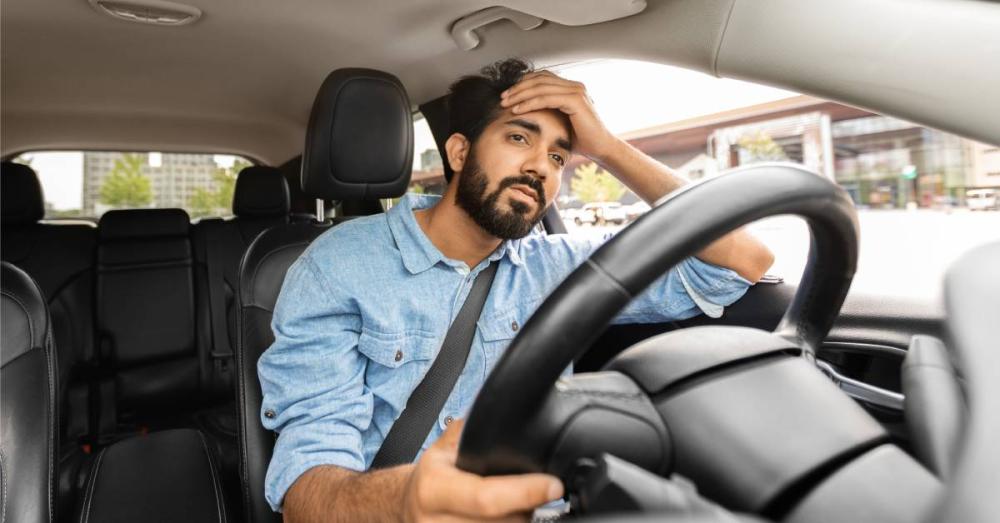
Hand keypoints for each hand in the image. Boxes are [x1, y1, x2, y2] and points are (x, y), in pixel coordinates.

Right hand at [403, 419, 563, 521]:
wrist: (403, 506)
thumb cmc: (431, 475)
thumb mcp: (445, 448)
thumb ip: (474, 432)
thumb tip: (508, 408)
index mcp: (433, 488)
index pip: (486, 497)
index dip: (525, 492)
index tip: (553, 485)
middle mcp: (435, 521)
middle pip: (504, 522)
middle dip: (528, 506)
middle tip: (535, 489)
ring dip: (521, 518)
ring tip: (517, 503)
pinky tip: (508, 516)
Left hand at [500, 70, 619, 162]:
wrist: (600, 149)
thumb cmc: (581, 139)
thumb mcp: (560, 122)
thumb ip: (548, 112)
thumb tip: (526, 112)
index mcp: (571, 88)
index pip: (542, 78)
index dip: (523, 83)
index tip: (508, 95)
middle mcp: (574, 86)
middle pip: (539, 79)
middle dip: (518, 88)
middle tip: (503, 98)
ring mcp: (576, 91)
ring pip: (540, 87)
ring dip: (520, 94)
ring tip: (506, 103)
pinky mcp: (575, 100)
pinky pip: (546, 98)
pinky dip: (530, 103)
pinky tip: (517, 110)